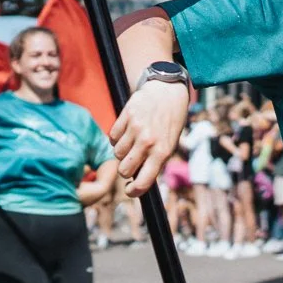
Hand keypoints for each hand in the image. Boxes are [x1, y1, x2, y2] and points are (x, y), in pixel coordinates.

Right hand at [111, 80, 188, 196]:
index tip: (130, 190)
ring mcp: (136, 128)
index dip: (134, 191)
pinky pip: (112, 137)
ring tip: (132, 142)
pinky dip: (116, 138)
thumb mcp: (170, 143)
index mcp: (162, 152)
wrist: (168, 90)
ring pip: (116, 154)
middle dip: (126, 169)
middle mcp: (148, 142)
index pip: (144, 182)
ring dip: (122, 152)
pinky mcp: (125, 116)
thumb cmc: (170, 121)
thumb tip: (137, 179)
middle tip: (131, 162)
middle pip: (124, 170)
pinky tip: (127, 131)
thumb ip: (155, 161)